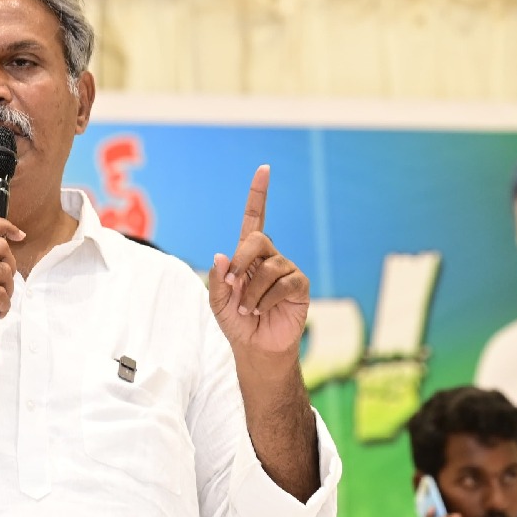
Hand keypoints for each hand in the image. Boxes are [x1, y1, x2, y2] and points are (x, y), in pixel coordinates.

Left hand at [208, 165, 309, 359]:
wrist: (256, 347)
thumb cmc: (236, 322)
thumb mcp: (217, 302)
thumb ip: (217, 280)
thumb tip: (222, 255)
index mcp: (248, 256)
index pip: (255, 218)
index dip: (259, 194)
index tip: (264, 169)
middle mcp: (269, 258)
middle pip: (258, 239)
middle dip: (242, 260)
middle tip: (233, 283)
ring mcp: (286, 270)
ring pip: (269, 267)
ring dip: (251, 292)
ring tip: (248, 309)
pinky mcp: (299, 286)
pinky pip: (284, 283)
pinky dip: (267, 299)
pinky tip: (262, 311)